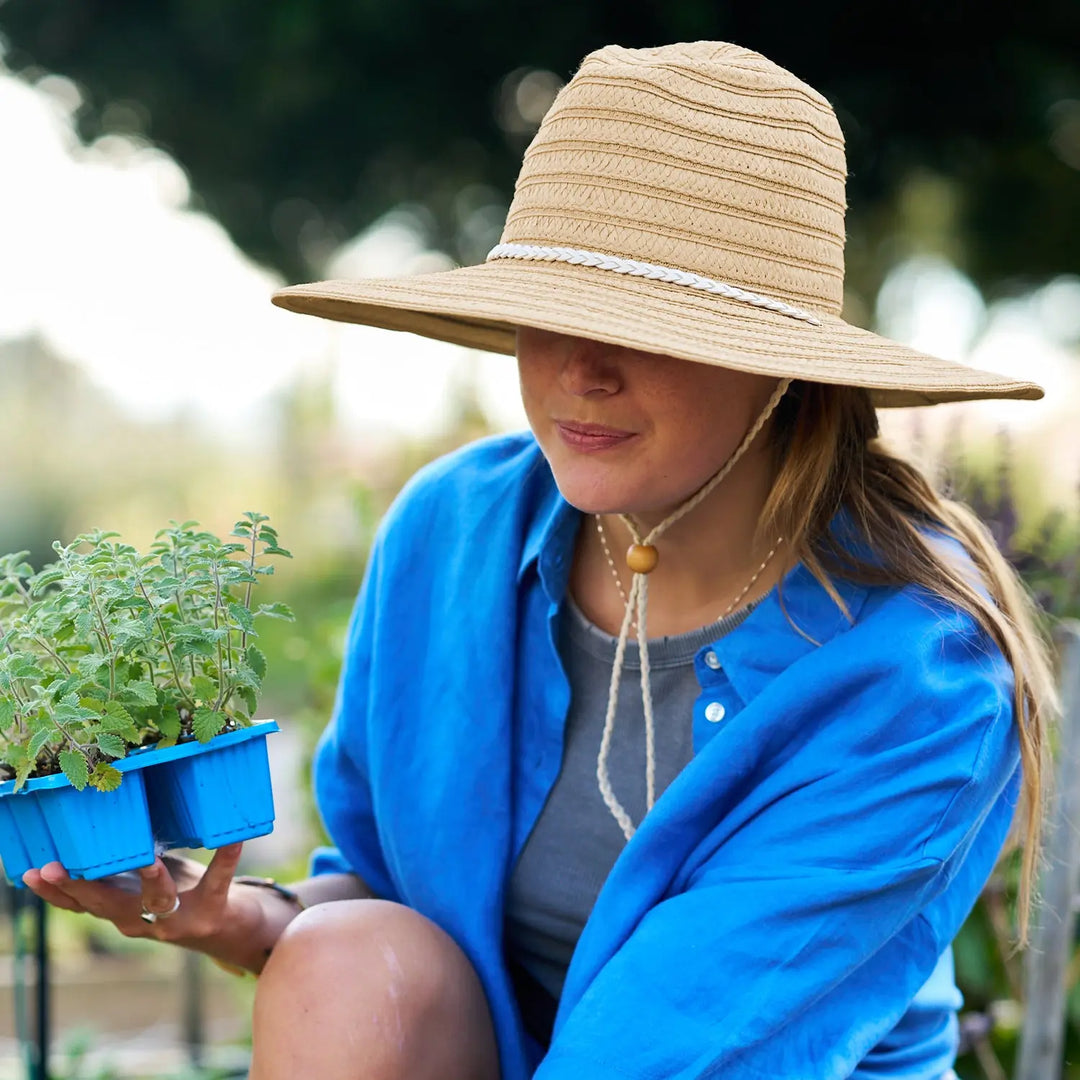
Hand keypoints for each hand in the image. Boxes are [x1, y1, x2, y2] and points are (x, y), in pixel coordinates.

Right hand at [21, 842, 246, 945]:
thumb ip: (118, 862)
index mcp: (122, 909)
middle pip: (106, 906)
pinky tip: (233, 838)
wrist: (226, 927)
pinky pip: (218, 880)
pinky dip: (227, 858)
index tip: (32, 872)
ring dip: (150, 880)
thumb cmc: (176, 892)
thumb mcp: (140, 881)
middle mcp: (142, 920)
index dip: (56, 891)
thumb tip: (90, 821)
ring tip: (147, 860)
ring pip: (157, 901)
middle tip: (53, 868)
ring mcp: (176, 919)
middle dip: (79, 887)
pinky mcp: (211, 910)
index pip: (82, 903)